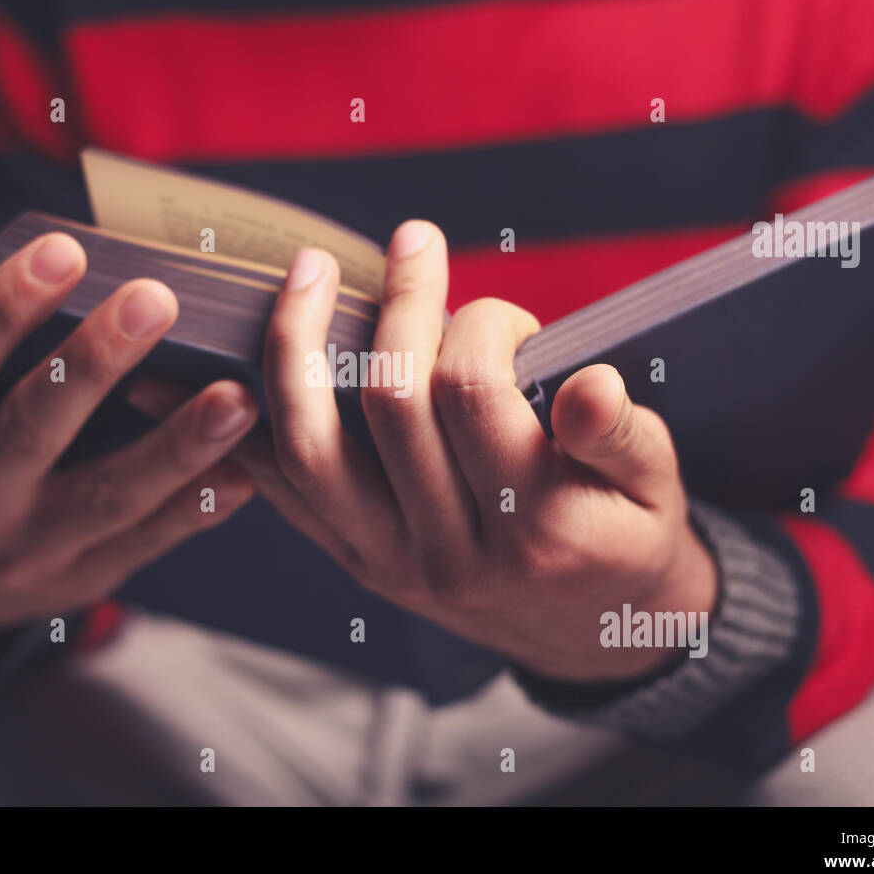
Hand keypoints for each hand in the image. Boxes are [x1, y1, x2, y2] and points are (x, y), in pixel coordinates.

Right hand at [0, 233, 258, 630]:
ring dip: (176, 444)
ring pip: (106, 495)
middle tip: (157, 299)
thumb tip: (50, 254)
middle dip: (95, 360)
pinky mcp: (80, 580)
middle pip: (32, 427)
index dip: (4, 307)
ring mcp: (23, 552)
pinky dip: (196, 507)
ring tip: (236, 398)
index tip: (65, 248)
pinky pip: (146, 542)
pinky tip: (242, 470)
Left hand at [134, 222, 715, 681]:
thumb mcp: (656, 487)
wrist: (588, 631)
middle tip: (411, 242)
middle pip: (388, 405)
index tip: (507, 315)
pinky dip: (245, 424)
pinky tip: (218, 368)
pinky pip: (280, 488)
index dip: (484, 324)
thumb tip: (585, 384)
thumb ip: (620, 434)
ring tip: (307, 275)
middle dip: (396, 307)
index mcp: (534, 529)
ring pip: (311, 447)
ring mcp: (388, 562)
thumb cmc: (625, 535)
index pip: (474, 392)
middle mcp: (450, 553)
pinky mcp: (353, 559)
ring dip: (297, 348)